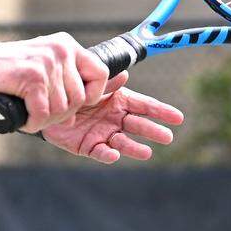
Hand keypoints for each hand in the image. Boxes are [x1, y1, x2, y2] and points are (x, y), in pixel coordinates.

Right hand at [0, 32, 108, 132]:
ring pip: (61, 109)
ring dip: (45, 120)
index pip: (100, 73)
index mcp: (67, 45)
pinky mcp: (32, 77)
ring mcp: (46, 62)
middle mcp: (60, 50)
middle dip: (62, 114)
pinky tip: (23, 117)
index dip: (92, 95)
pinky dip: (32, 122)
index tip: (74, 104)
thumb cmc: (12, 72)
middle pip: (79, 98)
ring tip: (30, 113)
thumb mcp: (45, 68)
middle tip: (42, 113)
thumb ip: (66, 83)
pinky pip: (43, 114)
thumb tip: (83, 111)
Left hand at [40, 72, 184, 163]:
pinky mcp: (89, 147)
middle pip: (138, 125)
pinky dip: (107, 155)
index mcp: (120, 102)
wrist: (51, 105)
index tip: (178, 118)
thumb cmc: (76, 91)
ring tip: (147, 153)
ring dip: (135, 148)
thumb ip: (107, 82)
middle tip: (168, 137)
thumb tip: (125, 75)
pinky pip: (100, 152)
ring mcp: (104, 134)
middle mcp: (115, 119)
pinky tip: (113, 154)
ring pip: (123, 142)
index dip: (161, 111)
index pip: (144, 106)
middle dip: (153, 131)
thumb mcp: (92, 83)